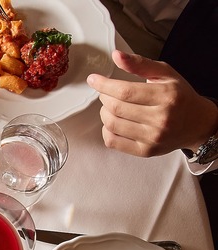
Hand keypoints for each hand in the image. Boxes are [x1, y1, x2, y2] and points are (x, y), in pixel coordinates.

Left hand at [86, 50, 217, 156]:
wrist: (197, 123)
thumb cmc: (179, 96)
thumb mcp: (165, 74)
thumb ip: (139, 64)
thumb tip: (116, 55)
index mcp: (166, 96)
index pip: (125, 92)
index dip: (104, 85)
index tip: (94, 80)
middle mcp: (161, 119)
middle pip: (116, 108)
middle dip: (104, 97)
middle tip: (107, 93)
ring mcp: (153, 137)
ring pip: (112, 125)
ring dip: (104, 113)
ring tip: (111, 106)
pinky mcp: (145, 151)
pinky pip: (112, 142)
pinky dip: (106, 130)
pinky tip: (113, 122)